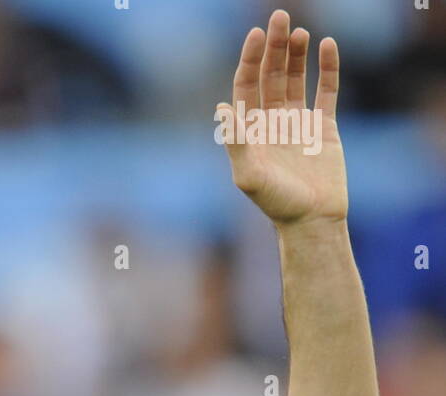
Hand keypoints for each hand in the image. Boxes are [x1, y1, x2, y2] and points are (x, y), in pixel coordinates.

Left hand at [216, 10, 347, 228]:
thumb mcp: (250, 176)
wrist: (312, 221)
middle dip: (274, 47)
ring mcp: (298, 123)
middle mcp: (272, 123)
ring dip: (296, 53)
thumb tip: (221, 108)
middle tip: (280, 16)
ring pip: (296, 78)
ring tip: (299, 31)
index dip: (250, 59)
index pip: (246, 86)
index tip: (256, 35)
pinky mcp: (324, 127)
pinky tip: (327, 45)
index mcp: (251, 131)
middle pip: (271, 75)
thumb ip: (236, 142)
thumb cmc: (277, 204)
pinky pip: (326, 90)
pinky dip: (328, 68)